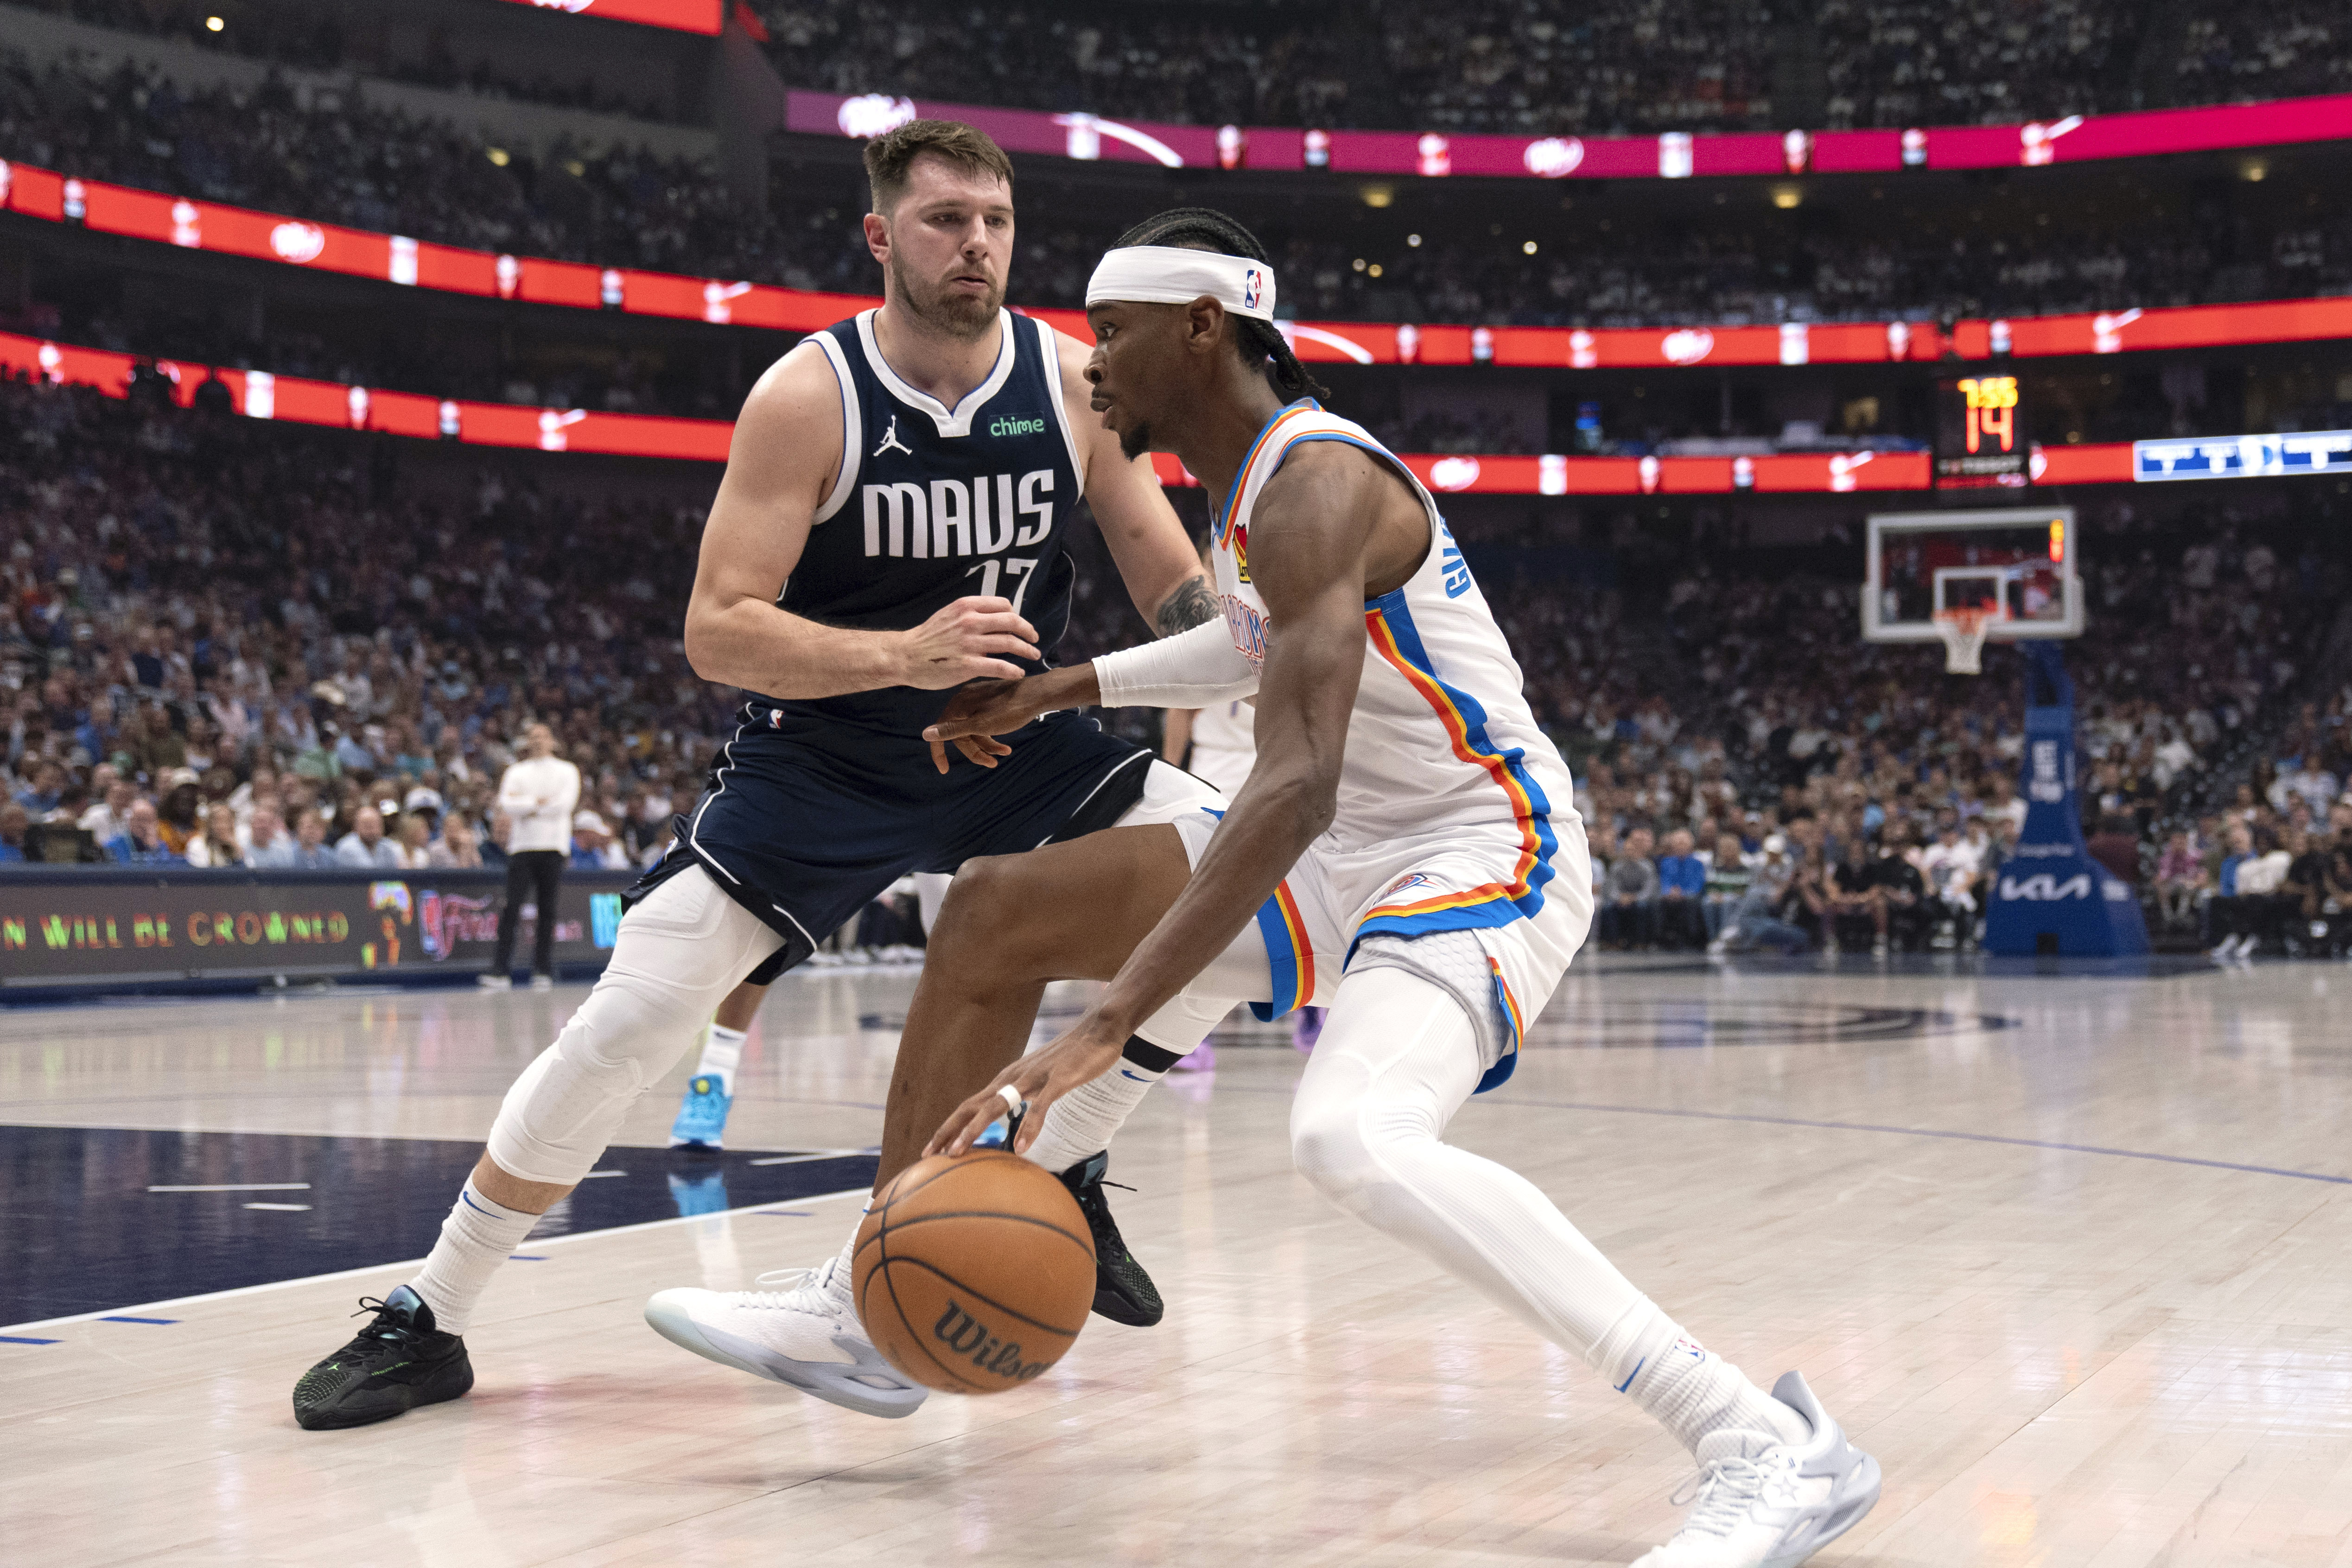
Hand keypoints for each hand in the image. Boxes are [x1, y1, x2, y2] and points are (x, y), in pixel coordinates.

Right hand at [898, 596, 1038, 691]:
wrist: (905, 656)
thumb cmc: (928, 638)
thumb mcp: (949, 615)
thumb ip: (971, 616)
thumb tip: (995, 624)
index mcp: (966, 606)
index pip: (1004, 605)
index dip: (1016, 615)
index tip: (1020, 626)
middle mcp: (970, 621)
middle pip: (1012, 622)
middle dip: (1028, 631)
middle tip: (1035, 639)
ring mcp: (969, 643)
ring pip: (1010, 643)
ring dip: (1027, 651)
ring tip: (1034, 656)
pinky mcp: (968, 665)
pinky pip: (1000, 666)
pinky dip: (1014, 670)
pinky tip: (1018, 674)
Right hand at [919, 676, 1036, 772]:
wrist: (1039, 693)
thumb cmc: (1010, 710)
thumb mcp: (981, 725)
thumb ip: (953, 730)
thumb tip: (925, 734)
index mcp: (959, 705)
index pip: (941, 731)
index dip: (939, 752)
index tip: (945, 770)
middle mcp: (965, 700)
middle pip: (962, 733)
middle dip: (976, 750)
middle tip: (993, 764)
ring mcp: (978, 699)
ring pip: (975, 729)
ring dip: (988, 744)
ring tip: (1006, 752)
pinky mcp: (991, 700)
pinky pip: (984, 722)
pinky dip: (992, 734)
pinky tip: (1006, 743)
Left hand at [926, 1014, 1129, 1158]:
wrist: (1098, 1030)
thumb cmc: (1068, 1059)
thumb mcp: (1039, 1082)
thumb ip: (1024, 1100)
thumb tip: (1013, 1129)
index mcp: (1006, 1079)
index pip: (969, 1106)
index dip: (948, 1127)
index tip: (931, 1150)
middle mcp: (1012, 1077)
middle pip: (971, 1106)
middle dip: (948, 1130)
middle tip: (929, 1155)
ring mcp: (1033, 1077)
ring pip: (995, 1106)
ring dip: (974, 1130)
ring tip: (958, 1153)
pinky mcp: (1057, 1079)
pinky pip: (1040, 1107)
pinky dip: (1028, 1127)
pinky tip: (1021, 1149)